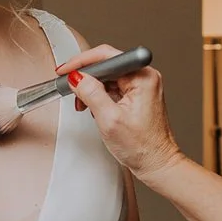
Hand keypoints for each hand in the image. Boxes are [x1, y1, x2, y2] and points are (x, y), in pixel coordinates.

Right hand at [54, 44, 184, 186]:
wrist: (156, 164)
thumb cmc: (142, 147)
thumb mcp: (109, 119)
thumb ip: (91, 94)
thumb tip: (76, 77)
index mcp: (143, 76)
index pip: (106, 56)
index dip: (81, 63)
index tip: (65, 71)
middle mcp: (145, 76)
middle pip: (106, 65)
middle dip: (86, 78)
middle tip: (70, 89)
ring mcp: (143, 85)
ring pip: (108, 76)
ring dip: (92, 88)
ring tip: (84, 104)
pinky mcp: (139, 94)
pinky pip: (114, 86)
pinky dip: (100, 95)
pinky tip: (95, 108)